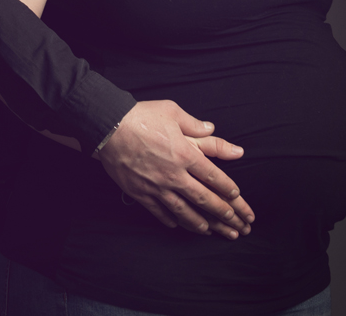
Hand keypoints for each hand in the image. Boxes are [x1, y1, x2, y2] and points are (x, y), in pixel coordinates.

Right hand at [95, 100, 254, 238]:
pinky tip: (178, 225)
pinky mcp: (139, 192)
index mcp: (185, 154)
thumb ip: (195, 125)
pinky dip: (170, 219)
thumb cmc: (141, 116)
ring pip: (183, 211)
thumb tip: (213, 128)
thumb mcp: (172, 112)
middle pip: (204, 199)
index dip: (229, 189)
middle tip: (237, 224)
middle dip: (224, 214)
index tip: (237, 198)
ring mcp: (156, 186)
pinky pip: (159, 211)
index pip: (214, 177)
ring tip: (212, 232)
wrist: (108, 126)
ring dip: (200, 224)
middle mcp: (174, 174)